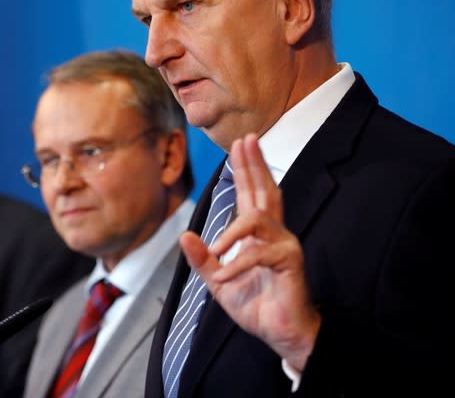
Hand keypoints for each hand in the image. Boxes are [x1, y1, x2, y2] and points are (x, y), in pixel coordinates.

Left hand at [179, 133, 320, 370]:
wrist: (279, 333)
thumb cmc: (254, 303)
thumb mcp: (219, 280)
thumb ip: (202, 260)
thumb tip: (184, 235)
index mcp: (258, 234)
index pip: (253, 194)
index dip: (247, 169)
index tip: (240, 144)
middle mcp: (274, 233)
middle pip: (266, 190)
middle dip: (254, 165)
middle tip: (247, 140)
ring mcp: (284, 245)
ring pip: (258, 219)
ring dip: (232, 232)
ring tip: (217, 249)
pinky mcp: (290, 262)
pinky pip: (258, 254)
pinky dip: (238, 264)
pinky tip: (226, 275)